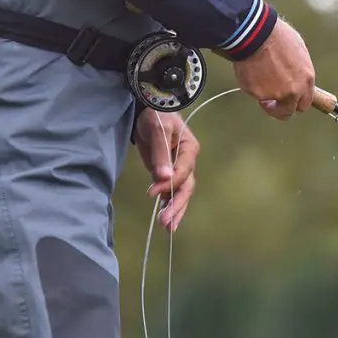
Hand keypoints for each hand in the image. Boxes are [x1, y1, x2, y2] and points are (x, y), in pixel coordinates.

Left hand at [134, 109, 198, 231]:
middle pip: (186, 187)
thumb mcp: (158, 130)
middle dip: (176, 205)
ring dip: (175, 209)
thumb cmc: (155, 115)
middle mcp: (187, 161)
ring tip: (167, 226)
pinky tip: (164, 217)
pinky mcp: (167, 172)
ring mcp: (179, 168)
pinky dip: (168, 204)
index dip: (170, 183)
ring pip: (181, 192)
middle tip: (165, 222)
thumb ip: (161, 152)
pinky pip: (171, 191)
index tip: (152, 191)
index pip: (184, 171)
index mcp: (190, 149)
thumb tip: (163, 177)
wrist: (147, 110)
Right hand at [232, 19, 314, 119]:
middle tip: (269, 102)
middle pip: (287, 112)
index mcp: (306, 80)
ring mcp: (275, 94)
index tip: (287, 100)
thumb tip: (294, 76)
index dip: (295, 103)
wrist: (257, 33)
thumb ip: (298, 71)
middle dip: (278, 109)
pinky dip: (251, 83)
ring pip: (267, 100)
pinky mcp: (258, 93)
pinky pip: (253, 92)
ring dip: (262, 93)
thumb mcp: (297, 52)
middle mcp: (293, 91)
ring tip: (257, 72)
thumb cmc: (277, 36)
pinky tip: (250, 67)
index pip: (305, 103)